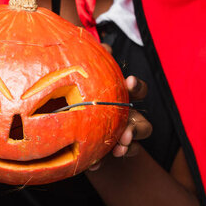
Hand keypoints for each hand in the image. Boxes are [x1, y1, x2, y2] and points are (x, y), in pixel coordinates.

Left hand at [89, 44, 152, 170]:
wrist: (62, 110)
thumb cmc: (79, 86)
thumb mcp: (84, 69)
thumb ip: (94, 57)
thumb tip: (98, 42)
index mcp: (122, 96)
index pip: (138, 90)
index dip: (136, 87)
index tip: (128, 83)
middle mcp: (125, 116)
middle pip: (143, 124)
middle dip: (137, 129)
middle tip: (127, 133)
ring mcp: (118, 135)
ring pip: (132, 144)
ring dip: (127, 147)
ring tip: (118, 150)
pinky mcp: (104, 150)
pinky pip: (108, 158)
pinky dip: (103, 161)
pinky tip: (93, 164)